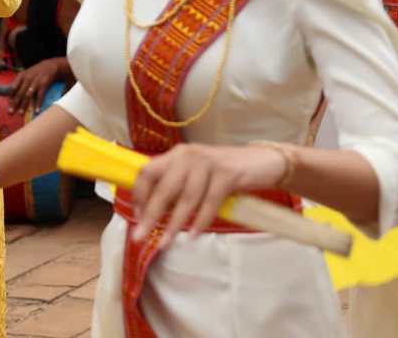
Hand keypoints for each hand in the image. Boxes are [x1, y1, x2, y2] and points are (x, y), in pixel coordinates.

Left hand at [9, 59, 64, 114]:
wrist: (49, 66)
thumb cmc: (35, 72)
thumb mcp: (26, 74)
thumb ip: (19, 83)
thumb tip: (11, 94)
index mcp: (21, 76)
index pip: (13, 87)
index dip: (10, 96)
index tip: (9, 104)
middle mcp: (27, 78)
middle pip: (20, 93)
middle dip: (15, 103)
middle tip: (11, 112)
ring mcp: (35, 82)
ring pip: (28, 95)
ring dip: (24, 105)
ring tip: (21, 113)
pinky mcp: (44, 84)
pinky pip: (40, 96)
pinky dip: (38, 104)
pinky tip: (36, 110)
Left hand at [129, 142, 286, 242]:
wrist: (261, 162)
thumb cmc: (223, 174)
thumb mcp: (195, 176)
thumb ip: (176, 189)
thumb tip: (152, 212)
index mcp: (176, 155)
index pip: (148, 171)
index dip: (140, 195)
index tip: (137, 217)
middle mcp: (188, 155)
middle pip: (164, 187)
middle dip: (151, 214)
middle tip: (139, 236)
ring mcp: (208, 163)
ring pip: (186, 198)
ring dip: (174, 224)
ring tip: (164, 243)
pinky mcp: (227, 174)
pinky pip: (210, 202)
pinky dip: (201, 221)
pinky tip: (192, 236)